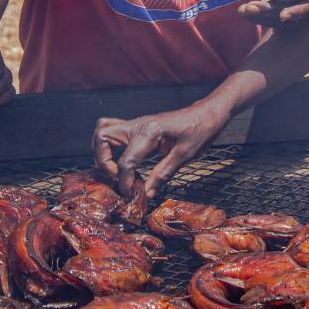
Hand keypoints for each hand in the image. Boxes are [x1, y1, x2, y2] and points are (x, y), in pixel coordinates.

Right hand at [93, 103, 227, 198]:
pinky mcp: (136, 126)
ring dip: (102, 151)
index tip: (130, 194)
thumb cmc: (199, 131)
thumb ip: (162, 175)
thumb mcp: (184, 156)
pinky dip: (107, 145)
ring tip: (114, 169)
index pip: (126, 161)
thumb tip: (145, 195)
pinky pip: (111, 130)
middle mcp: (137, 125)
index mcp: (150, 132)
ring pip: (102, 130)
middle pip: (102, 138)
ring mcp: (135, 123)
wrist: (206, 113)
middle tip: (116, 177)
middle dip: (103, 162)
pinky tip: (119, 160)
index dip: (124, 182)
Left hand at [238, 0, 308, 28]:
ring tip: (243, 9)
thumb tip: (286, 1)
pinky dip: (256, 17)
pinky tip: (244, 12)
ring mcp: (299, 18)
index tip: (283, 15)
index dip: (298, 12)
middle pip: (293, 18)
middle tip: (251, 9)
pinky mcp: (285, 21)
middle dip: (270, 15)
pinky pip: (271, 21)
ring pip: (280, 23)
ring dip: (260, 17)